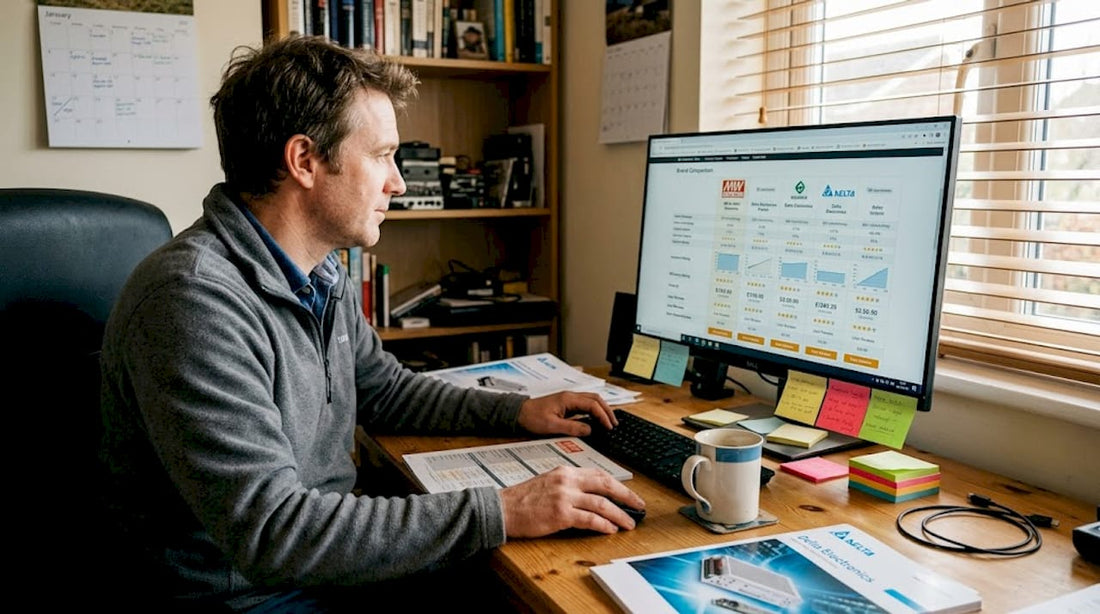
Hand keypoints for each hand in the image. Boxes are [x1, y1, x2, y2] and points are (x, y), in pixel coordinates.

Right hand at [500, 466, 645, 536]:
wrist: (503, 508)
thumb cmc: (522, 499)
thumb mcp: (548, 482)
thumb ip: (569, 485)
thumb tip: (592, 496)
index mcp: (565, 471)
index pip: (599, 475)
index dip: (617, 485)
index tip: (628, 493)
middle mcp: (567, 481)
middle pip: (605, 484)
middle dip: (626, 496)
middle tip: (639, 505)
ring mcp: (564, 497)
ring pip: (601, 504)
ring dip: (619, 515)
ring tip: (629, 523)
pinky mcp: (560, 514)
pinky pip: (589, 519)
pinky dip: (603, 525)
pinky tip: (610, 530)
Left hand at [516, 390, 616, 436]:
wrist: (518, 413)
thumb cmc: (532, 417)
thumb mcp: (552, 426)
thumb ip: (572, 427)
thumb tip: (589, 430)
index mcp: (568, 399)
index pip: (593, 405)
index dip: (603, 416)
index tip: (609, 426)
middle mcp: (570, 397)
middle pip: (596, 399)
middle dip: (607, 410)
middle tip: (614, 423)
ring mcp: (568, 400)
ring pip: (591, 400)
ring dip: (602, 409)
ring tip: (609, 421)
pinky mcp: (566, 404)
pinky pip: (584, 405)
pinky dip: (594, 411)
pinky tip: (596, 419)